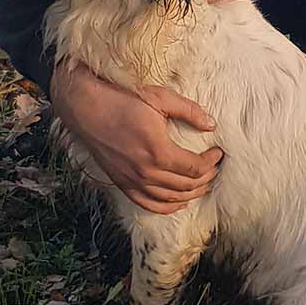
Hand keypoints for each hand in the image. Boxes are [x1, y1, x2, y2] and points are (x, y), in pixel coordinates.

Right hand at [50, 64, 222, 213]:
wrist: (87, 107)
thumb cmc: (123, 99)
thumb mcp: (160, 97)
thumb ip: (189, 111)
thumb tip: (211, 124)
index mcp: (158, 150)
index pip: (195, 168)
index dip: (211, 163)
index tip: (218, 152)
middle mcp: (145, 171)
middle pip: (185, 186)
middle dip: (206, 178)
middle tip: (214, 167)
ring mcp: (132, 180)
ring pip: (169, 199)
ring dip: (191, 194)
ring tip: (203, 184)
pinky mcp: (121, 183)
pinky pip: (148, 204)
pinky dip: (166, 207)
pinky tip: (178, 202)